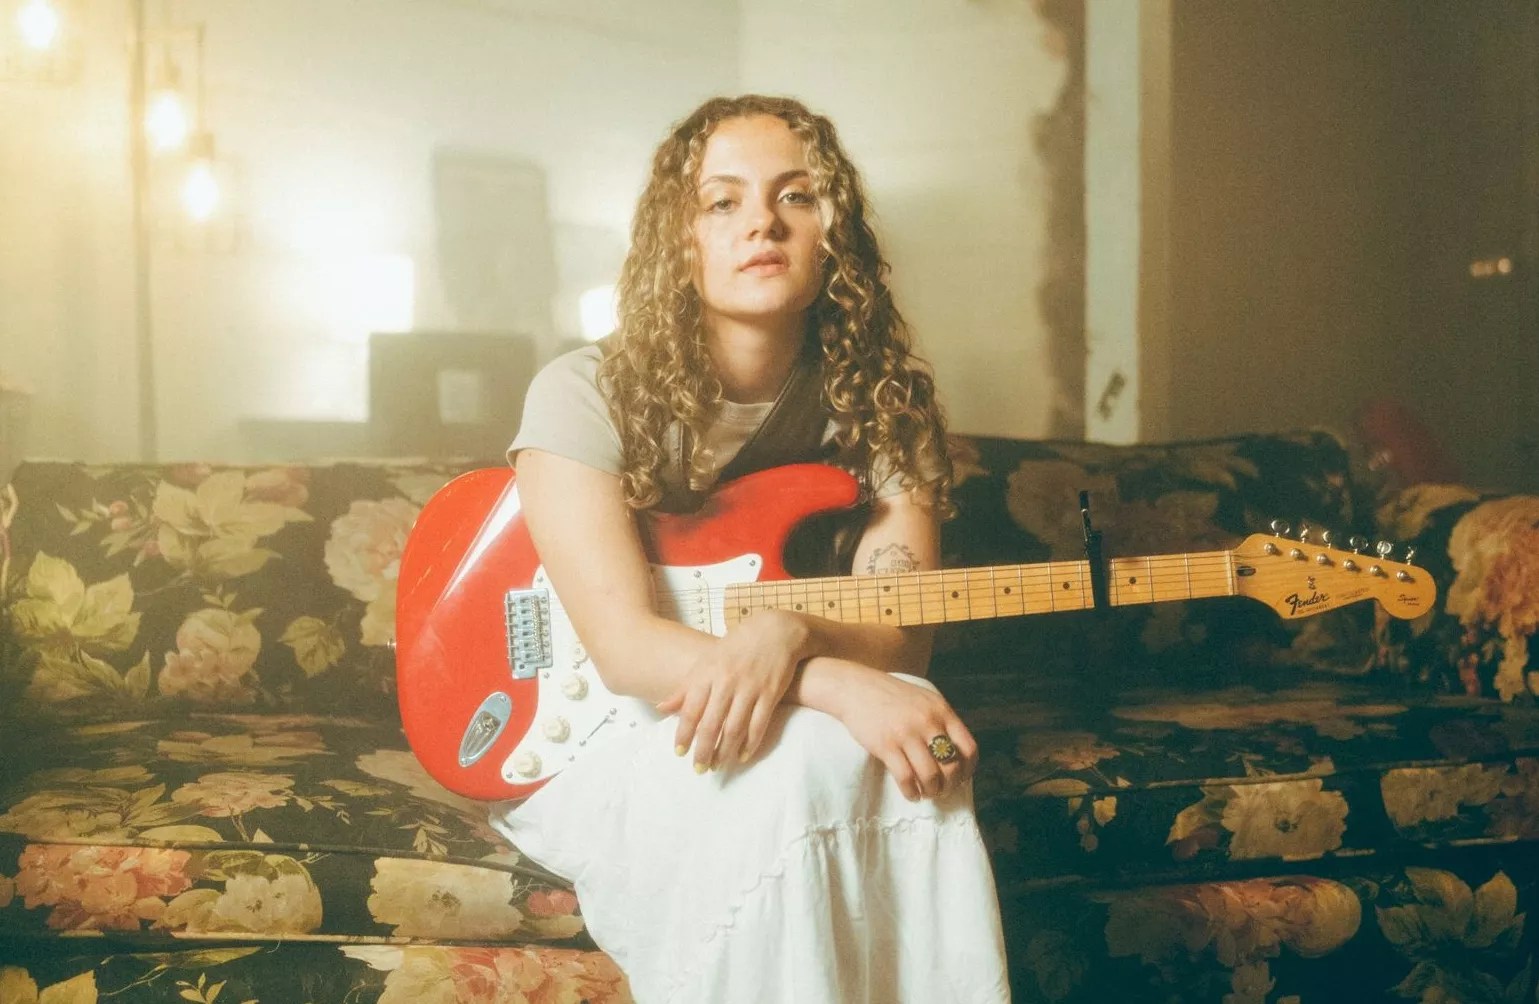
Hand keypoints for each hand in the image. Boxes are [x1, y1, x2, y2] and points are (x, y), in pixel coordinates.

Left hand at [656, 609, 811, 770]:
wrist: (776, 630)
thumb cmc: (737, 647)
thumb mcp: (707, 661)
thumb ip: (685, 687)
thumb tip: (661, 708)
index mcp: (708, 673)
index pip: (691, 710)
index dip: (683, 733)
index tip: (679, 752)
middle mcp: (727, 682)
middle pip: (711, 724)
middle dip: (703, 750)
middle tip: (699, 769)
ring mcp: (750, 688)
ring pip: (734, 728)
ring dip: (725, 751)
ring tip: (718, 766)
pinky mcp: (771, 693)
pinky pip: (759, 724)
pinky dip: (750, 743)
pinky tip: (743, 756)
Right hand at [832, 667, 977, 799]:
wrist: (856, 688)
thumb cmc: (890, 696)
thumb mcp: (924, 700)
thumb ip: (940, 721)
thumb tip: (955, 755)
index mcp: (941, 711)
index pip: (968, 748)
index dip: (968, 770)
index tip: (961, 778)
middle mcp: (928, 722)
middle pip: (951, 766)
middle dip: (949, 785)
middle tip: (941, 790)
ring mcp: (907, 734)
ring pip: (930, 776)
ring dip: (931, 791)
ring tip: (926, 793)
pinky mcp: (886, 745)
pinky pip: (906, 778)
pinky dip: (911, 792)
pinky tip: (910, 793)